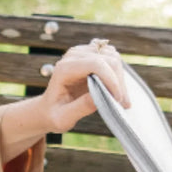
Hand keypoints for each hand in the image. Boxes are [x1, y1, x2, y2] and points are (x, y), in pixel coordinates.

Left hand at [0, 38, 126, 161]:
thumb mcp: (63, 118)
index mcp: (64, 69)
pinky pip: (112, 58)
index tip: (117, 99)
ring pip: (113, 58)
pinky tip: (116, 92)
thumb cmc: (55, 114)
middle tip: (122, 104)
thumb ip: (80, 107)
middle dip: (118, 82)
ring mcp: (83, 53)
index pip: (96, 64)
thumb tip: (99, 96)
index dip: (111, 80)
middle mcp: (73, 56)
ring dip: (120, 79)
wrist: (49, 108)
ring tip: (120, 100)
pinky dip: (118, 75)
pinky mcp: (91, 55)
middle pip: (108, 60)